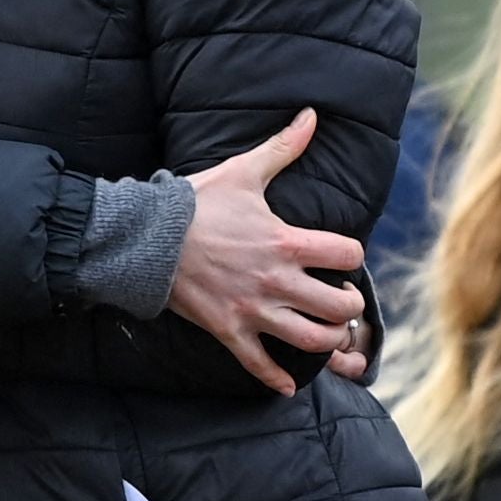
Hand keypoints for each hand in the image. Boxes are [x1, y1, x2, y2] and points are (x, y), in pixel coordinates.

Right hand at [170, 109, 368, 394]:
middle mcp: (277, 281)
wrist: (147, 238)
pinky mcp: (229, 331)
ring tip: (327, 331)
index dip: (352, 256)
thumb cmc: (198, 204)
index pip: (348, 255)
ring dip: (328, 340)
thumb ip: (284, 147)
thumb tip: (313, 115)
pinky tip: (287, 385)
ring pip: (311, 340)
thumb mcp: (245, 172)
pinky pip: (259, 364)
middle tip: (342, 299)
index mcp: (286, 242)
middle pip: (340, 306)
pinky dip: (276, 379)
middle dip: (349, 305)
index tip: (342, 257)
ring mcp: (254, 310)